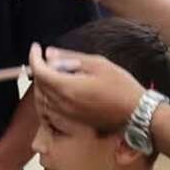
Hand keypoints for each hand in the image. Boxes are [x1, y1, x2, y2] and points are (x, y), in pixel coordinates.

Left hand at [28, 43, 142, 132]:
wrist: (135, 113)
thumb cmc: (121, 86)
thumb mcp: (98, 64)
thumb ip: (70, 58)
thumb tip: (49, 53)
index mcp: (68, 88)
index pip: (40, 72)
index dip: (34, 57)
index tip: (36, 47)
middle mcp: (63, 104)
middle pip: (39, 85)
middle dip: (39, 69)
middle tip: (48, 58)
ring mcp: (66, 115)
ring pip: (42, 98)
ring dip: (43, 83)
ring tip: (55, 71)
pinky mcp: (72, 122)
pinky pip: (50, 108)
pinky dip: (49, 96)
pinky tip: (60, 87)